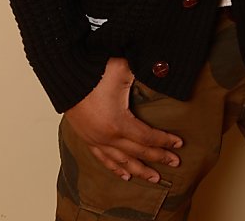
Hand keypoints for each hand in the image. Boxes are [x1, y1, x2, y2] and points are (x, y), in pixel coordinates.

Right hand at [64, 57, 182, 182]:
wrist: (65, 74)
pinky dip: (115, 168)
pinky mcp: (87, 138)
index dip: (164, 141)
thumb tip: (163, 67)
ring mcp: (96, 139)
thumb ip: (145, 69)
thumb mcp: (123, 68)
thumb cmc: (94, 69)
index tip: (179, 143)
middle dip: (158, 158)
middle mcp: (107, 137)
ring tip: (154, 178)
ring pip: (121, 161)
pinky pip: (104, 159)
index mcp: (118, 123)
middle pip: (137, 153)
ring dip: (139, 170)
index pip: (147, 138)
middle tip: (175, 163)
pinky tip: (125, 175)